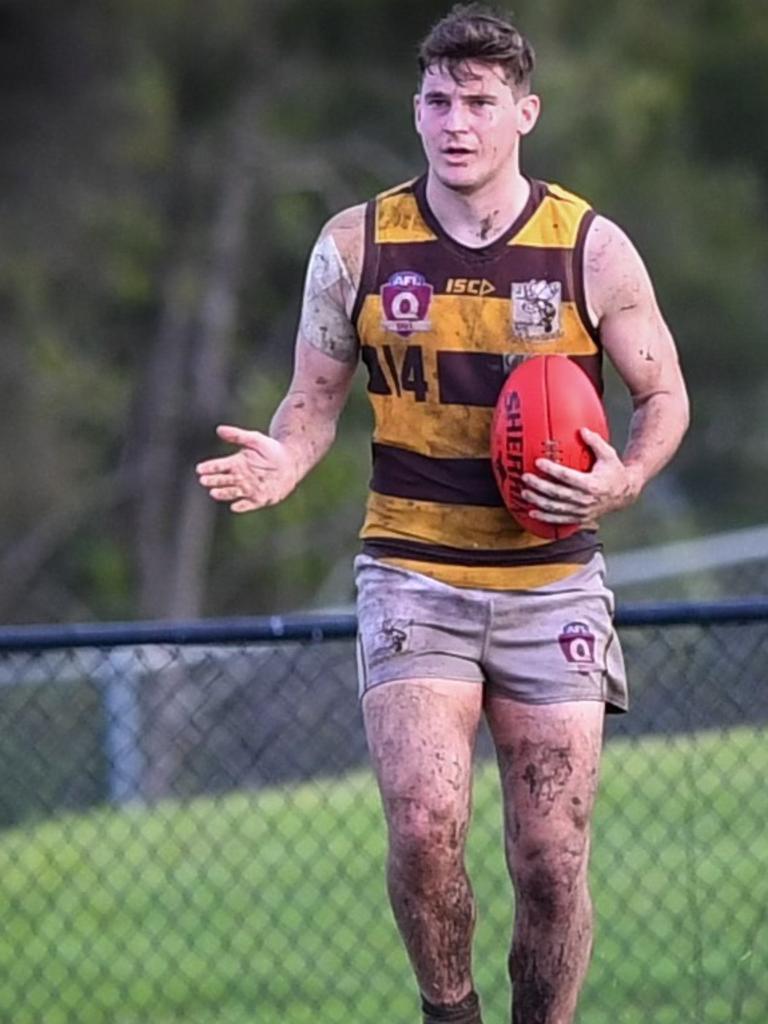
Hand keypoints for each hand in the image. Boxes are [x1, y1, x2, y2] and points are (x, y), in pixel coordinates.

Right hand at [196, 425, 298, 512]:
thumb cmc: (271, 449)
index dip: (209, 467)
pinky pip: (248, 504)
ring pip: (232, 492)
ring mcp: (248, 489)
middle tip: (203, 480)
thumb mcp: (255, 439)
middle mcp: (239, 477)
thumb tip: (219, 429)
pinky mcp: (259, 498)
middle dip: (212, 480)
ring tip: (213, 492)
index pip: (219, 466)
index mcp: (236, 463)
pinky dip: (241, 506)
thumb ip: (237, 435)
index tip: (200, 469)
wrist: (290, 462)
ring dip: (222, 494)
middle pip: (223, 480)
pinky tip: (234, 506)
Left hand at [520, 428, 640, 527]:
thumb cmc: (615, 472)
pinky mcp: (580, 518)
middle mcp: (585, 500)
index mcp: (592, 484)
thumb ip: (595, 442)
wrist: (625, 494)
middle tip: (525, 477)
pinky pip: (559, 520)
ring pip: (556, 508)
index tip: (538, 462)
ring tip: (524, 493)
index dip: (552, 470)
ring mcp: (582, 511)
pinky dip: (545, 518)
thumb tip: (582, 429)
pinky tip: (532, 513)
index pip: (567, 477)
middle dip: (539, 486)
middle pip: (557, 494)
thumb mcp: (609, 454)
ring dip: (538, 502)